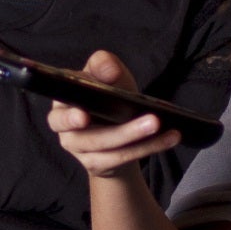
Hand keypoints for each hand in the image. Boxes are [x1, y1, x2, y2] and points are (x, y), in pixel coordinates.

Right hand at [47, 50, 181, 181]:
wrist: (112, 132)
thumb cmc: (106, 97)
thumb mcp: (107, 77)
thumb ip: (103, 66)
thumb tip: (109, 68)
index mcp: (62, 103)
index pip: (61, 110)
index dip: (69, 116)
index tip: (84, 116)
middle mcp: (65, 130)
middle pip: (86, 136)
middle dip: (118, 131)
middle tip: (150, 122)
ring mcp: (80, 150)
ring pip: (107, 149)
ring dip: (137, 138)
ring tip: (160, 124)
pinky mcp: (97, 164)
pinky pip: (122, 158)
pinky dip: (149, 146)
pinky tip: (169, 137)